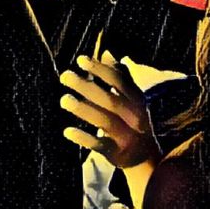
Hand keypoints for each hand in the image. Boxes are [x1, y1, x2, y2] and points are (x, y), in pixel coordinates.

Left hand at [60, 51, 160, 168]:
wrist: (145, 157)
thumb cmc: (133, 121)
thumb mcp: (132, 99)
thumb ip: (120, 76)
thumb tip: (106, 51)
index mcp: (138, 101)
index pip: (119, 81)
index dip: (100, 70)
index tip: (80, 60)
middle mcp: (135, 118)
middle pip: (111, 100)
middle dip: (87, 87)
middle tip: (65, 76)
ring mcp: (127, 137)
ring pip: (105, 122)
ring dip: (84, 110)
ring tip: (64, 100)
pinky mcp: (116, 153)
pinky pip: (100, 146)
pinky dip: (84, 138)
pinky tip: (68, 131)